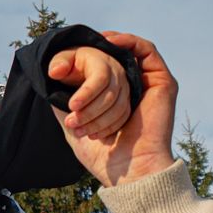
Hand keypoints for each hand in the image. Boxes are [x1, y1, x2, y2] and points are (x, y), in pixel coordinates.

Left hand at [48, 47, 130, 140]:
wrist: (87, 72)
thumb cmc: (74, 66)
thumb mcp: (64, 60)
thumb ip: (58, 63)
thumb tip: (55, 72)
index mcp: (102, 63)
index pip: (100, 78)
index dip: (86, 94)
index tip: (71, 106)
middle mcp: (118, 75)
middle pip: (110, 97)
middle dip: (89, 113)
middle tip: (70, 123)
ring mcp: (125, 90)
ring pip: (118, 110)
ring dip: (97, 124)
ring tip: (77, 131)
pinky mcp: (127, 103)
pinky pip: (122, 118)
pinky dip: (108, 129)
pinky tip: (91, 135)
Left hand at [62, 32, 178, 188]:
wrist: (130, 171)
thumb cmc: (103, 155)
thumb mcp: (74, 124)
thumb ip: (63, 104)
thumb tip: (48, 82)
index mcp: (115, 103)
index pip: (103, 74)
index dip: (87, 61)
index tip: (67, 56)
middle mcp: (134, 93)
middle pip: (115, 62)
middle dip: (96, 52)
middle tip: (78, 45)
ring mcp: (149, 87)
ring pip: (129, 55)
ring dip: (111, 46)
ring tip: (93, 41)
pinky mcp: (164, 83)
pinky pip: (147, 51)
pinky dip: (130, 42)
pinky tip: (110, 43)